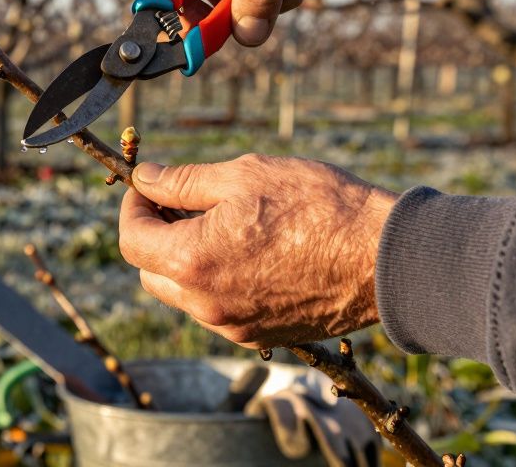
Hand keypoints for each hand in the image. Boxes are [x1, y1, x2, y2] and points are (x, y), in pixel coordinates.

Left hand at [118, 154, 397, 348]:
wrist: (383, 256)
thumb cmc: (317, 206)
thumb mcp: (243, 176)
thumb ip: (182, 181)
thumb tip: (144, 179)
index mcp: (192, 262)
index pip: (132, 241)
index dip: (134, 208)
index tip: (149, 187)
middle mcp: (205, 305)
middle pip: (150, 273)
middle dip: (157, 237)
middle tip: (182, 203)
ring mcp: (234, 327)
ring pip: (185, 296)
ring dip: (187, 263)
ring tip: (223, 225)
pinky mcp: (262, 338)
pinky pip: (220, 312)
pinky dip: (218, 284)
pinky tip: (250, 253)